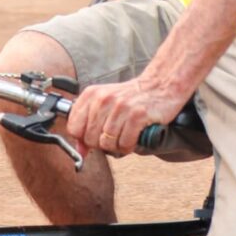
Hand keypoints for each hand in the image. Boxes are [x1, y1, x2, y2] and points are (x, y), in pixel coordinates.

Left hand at [66, 76, 186, 154]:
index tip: (96, 135)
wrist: (160, 85)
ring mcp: (121, 107)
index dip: (84, 137)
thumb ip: (88, 126)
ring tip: (126, 134)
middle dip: (103, 143)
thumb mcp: (105, 105)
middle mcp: (104, 99)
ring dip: (118, 145)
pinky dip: (129, 145)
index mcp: (92, 94)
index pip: (74, 128)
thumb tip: (80, 151)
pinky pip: (124, 143)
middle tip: (116, 134)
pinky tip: (135, 136)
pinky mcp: (137, 115)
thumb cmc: (132, 97)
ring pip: (107, 144)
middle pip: (90, 139)